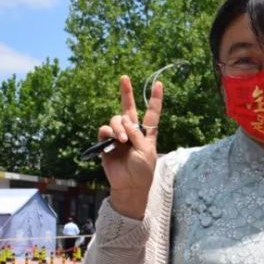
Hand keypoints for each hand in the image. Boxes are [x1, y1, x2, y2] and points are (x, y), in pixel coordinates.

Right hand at [98, 75, 162, 218]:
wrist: (130, 186)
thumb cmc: (142, 171)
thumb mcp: (146, 152)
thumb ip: (137, 135)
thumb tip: (125, 122)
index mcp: (147, 133)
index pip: (152, 113)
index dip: (155, 98)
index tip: (159, 84)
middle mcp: (132, 131)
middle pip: (128, 108)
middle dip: (126, 92)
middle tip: (124, 77)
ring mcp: (118, 136)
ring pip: (116, 119)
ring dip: (119, 127)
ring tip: (123, 140)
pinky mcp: (106, 142)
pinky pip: (104, 130)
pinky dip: (110, 132)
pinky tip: (115, 140)